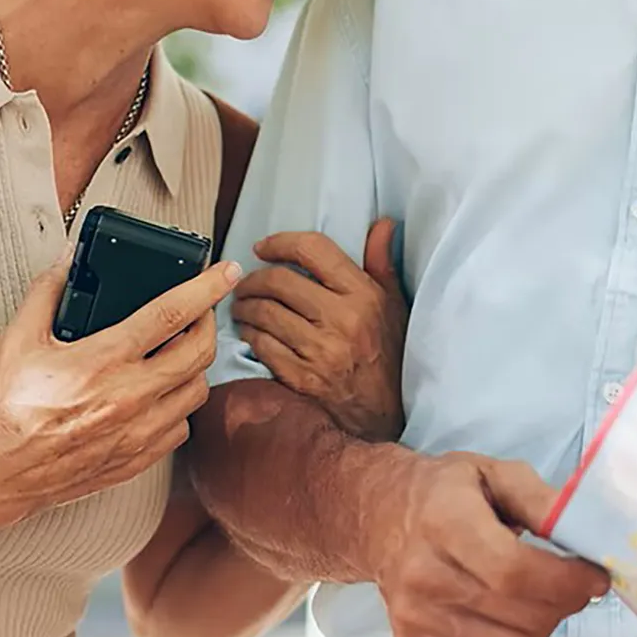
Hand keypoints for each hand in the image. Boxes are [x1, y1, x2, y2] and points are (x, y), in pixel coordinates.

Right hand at [0, 256, 239, 525]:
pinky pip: (181, 427)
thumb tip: (68, 262)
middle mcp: (130, 396)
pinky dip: (180, 407)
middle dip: (209, 323)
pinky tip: (164, 395)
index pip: (173, 312)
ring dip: (197, 366)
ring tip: (182, 352)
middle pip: (201, 351)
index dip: (208, 286)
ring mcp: (139, 431)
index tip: (226, 272)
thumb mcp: (20, 340)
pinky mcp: (138, 458)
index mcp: (104, 361)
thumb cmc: (8, 410)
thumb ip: (48, 293)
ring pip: (198, 391)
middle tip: (202, 311)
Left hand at [231, 222, 405, 442]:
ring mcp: (320, 350)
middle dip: (254, 278)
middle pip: (279, 281)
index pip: (313, 250)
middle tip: (246, 282)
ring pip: (264, 313)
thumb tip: (382, 224)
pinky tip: (250, 331)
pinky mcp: (303, 377)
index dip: (280, 242)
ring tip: (242, 305)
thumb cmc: (388, 353)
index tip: (264, 246)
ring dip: (245, 306)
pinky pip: (262, 345)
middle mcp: (342, 318)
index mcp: (363, 294)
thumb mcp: (393, 303)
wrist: (386, 412)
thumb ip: (381, 261)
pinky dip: (249, 335)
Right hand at [360, 448, 609, 636]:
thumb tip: (586, 532)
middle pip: (518, 615)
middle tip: (577, 584)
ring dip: (544, 624)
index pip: (514, 571)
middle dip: (564, 603)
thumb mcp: (494, 473)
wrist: (378, 517)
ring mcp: (413, 617)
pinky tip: (513, 611)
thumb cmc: (445, 490)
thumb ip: (540, 499)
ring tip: (547, 596)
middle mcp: (422, 575)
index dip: (565, 581)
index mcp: (443, 522)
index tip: (597, 576)